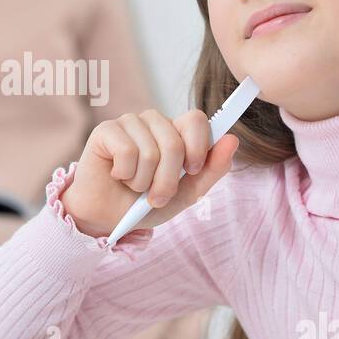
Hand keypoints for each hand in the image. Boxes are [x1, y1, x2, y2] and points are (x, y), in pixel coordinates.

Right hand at [60, 108, 239, 237]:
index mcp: (175, 132)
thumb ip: (212, 169)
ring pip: (150, 151)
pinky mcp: (105, 130)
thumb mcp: (186, 193)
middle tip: (156, 196)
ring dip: (143, 181)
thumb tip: (232, 139)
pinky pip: (126, 151)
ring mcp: (129, 123)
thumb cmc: (145, 204)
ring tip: (134, 186)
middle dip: (167, 179)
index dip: (198, 146)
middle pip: (174, 142)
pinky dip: (124, 174)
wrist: (107, 219)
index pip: (196, 119)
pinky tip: (117, 176)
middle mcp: (153, 122)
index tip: (191, 171)